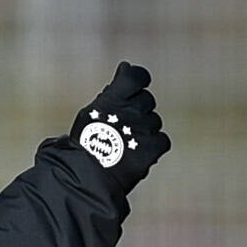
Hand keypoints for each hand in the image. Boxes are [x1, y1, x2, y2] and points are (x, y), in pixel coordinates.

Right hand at [66, 62, 167, 204]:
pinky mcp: (152, 148)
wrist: (86, 180)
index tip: (132, 90)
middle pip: (147, 100)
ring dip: (144, 130)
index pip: (138, 76)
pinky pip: (162, 140)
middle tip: (122, 127)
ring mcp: (143, 129)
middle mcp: (130, 110)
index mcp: (112, 98)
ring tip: (126, 145)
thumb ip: (112, 90)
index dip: (138, 81)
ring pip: (154, 121)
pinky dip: (153, 146)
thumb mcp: (91, 112)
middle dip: (137, 111)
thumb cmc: (85, 146)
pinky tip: (139, 153)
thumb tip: (126, 66)